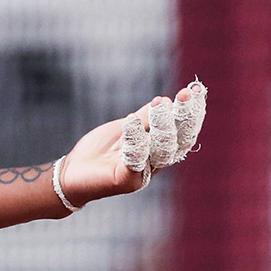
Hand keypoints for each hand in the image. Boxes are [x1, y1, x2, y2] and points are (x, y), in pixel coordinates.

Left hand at [59, 80, 206, 207]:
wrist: (72, 173)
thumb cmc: (100, 150)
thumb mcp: (124, 127)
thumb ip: (145, 118)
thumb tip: (166, 100)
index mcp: (158, 149)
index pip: (183, 131)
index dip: (192, 112)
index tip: (197, 90)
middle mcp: (155, 163)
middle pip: (179, 141)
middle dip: (185, 117)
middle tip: (186, 94)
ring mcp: (142, 173)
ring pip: (162, 150)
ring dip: (163, 125)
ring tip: (160, 104)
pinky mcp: (126, 180)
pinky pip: (136, 159)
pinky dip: (135, 139)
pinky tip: (131, 120)